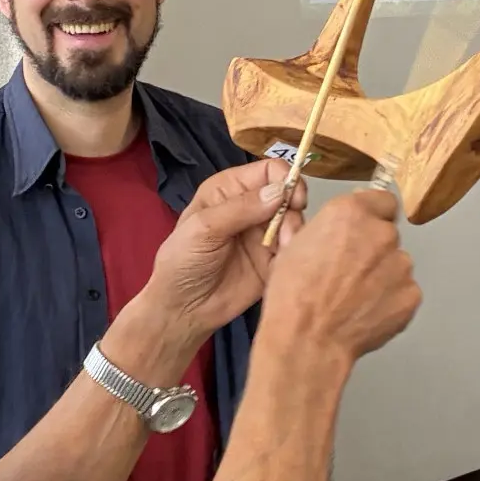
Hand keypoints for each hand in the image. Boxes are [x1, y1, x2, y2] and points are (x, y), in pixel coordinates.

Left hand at [145, 159, 300, 341]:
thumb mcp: (204, 229)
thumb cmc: (183, 262)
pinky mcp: (274, 260)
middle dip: (293, 213)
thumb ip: (241, 208)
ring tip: (281, 252)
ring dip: (294, 235)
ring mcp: (264, 234)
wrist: (183, 309)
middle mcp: (251, 207)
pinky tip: (283, 266)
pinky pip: (295, 250)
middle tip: (286, 236)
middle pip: (290, 196)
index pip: (270, 170)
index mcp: (230, 189)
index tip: (295, 200)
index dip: (287, 179)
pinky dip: (295, 254)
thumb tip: (282, 190)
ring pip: (296, 223)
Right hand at [262, 189, 418, 359]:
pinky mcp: (411, 294)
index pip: (382, 201)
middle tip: (350, 272)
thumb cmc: (294, 295)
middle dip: (374, 250)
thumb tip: (336, 225)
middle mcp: (381, 233)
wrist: (308, 339)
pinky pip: (405, 291)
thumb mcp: (294, 245)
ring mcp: (400, 264)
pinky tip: (367, 312)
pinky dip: (391, 300)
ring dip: (383, 276)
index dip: (372, 215)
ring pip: (397, 264)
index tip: (364, 229)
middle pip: (387, 234)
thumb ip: (325, 227)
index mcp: (350, 213)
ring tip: (355, 297)